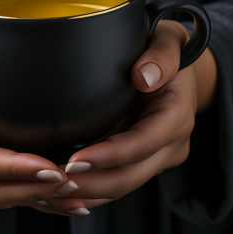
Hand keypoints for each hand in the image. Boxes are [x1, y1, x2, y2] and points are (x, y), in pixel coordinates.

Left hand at [34, 20, 217, 215]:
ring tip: (51, 192)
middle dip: (92, 184)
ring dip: (89, 192)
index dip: (109, 156)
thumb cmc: (167, 50)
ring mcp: (158, 156)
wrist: (181, 69)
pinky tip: (64, 189)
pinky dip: (92, 187)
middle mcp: (171, 144)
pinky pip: (118, 179)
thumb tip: (142, 77)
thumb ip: (161, 55)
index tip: (75, 160)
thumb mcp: (169, 40)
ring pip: (123, 185)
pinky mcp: (143, 159)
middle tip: (53, 185)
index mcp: (176, 116)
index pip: (142, 144)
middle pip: (131, 176)